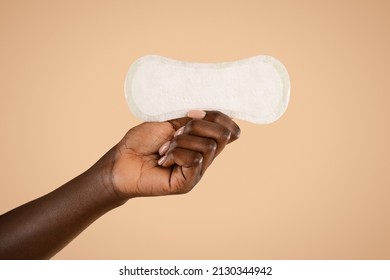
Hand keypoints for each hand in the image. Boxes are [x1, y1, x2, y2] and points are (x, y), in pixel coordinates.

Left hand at [108, 110, 239, 197]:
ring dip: (181, 142)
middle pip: (222, 136)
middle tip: (175, 132)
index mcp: (202, 141)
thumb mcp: (170, 122)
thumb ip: (192, 118)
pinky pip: (194, 160)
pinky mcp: (188, 183)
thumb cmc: (142, 141)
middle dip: (197, 126)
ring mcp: (197, 171)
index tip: (195, 113)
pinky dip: (176, 154)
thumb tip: (207, 113)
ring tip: (164, 148)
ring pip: (207, 146)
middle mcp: (204, 157)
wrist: (122, 160)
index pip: (229, 130)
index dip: (220, 118)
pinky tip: (163, 160)